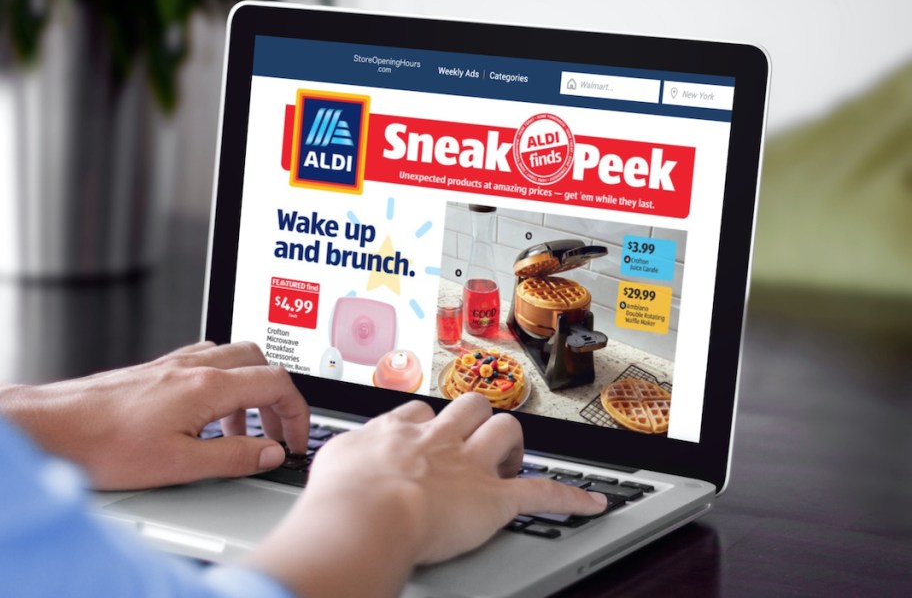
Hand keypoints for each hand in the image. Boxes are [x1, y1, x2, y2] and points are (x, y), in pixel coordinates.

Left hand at [0, 342, 309, 489]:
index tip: (296, 439)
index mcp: (207, 386)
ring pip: (231, 356)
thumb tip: (270, 453)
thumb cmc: (104, 445)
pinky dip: (221, 382)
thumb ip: (234, 457)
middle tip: (275, 430)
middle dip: (277, 395)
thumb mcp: (180, 465)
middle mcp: (193, 366)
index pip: (276, 383)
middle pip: (260, 359)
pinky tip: (205, 413)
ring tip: (240, 429)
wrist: (53, 427)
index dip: (297, 413)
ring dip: (249, 388)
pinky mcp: (155, 370)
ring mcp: (172, 364)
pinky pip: (204, 361)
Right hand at [247, 392, 606, 597]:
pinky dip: (571, 496)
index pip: (417, 414)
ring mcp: (467, 464)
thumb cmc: (339, 497)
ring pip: (504, 430)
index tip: (425, 434)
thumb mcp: (328, 466)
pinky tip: (593, 500)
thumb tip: (332, 468)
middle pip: (467, 407)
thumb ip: (339, 460)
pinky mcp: (494, 497)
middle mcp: (435, 440)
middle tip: (472, 438)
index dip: (425, 424)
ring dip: (510, 443)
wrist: (363, 514)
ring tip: (511, 457)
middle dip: (474, 418)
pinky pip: (542, 492)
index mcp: (396, 433)